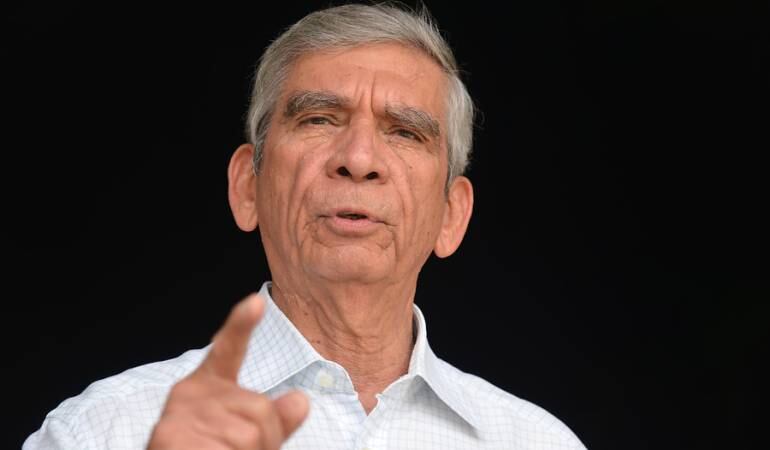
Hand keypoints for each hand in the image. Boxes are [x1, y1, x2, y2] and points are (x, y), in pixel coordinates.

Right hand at [148, 293, 309, 449]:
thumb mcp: (243, 435)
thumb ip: (272, 419)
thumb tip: (301, 400)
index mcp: (206, 386)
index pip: (228, 351)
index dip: (241, 326)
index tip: (256, 302)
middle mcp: (189, 394)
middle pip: (261, 408)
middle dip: (264, 440)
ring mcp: (178, 416)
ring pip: (249, 436)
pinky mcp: (170, 438)